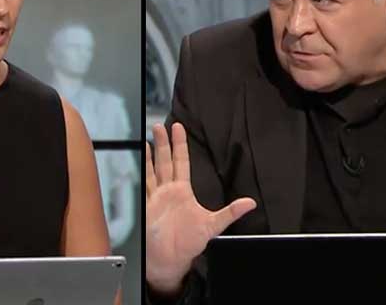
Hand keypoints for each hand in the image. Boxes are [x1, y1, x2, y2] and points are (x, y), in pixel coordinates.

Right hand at [145, 123, 255, 294]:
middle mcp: (167, 191)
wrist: (170, 260)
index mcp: (182, 191)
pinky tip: (134, 160)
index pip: (181, 162)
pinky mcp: (145, 206)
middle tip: (159, 125)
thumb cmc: (189, 244)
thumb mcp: (213, 225)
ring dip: (148, 154)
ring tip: (146, 137)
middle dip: (162, 143)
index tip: (178, 128)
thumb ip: (230, 212)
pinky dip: (137, 173)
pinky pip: (141, 186)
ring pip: (151, 170)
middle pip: (164, 161)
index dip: (179, 145)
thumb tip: (251, 203)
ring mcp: (155, 197)